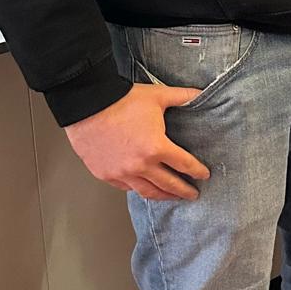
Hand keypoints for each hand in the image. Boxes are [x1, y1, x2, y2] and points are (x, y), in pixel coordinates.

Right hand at [65, 82, 209, 201]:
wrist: (86, 104)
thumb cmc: (121, 100)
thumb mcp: (158, 95)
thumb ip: (183, 96)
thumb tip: (202, 93)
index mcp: (156, 148)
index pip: (185, 165)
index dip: (197, 171)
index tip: (204, 175)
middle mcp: (140, 165)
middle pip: (169, 185)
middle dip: (184, 191)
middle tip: (192, 194)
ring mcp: (122, 173)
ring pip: (148, 192)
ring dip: (163, 195)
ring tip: (171, 196)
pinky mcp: (106, 174)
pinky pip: (126, 187)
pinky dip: (138, 188)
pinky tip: (144, 186)